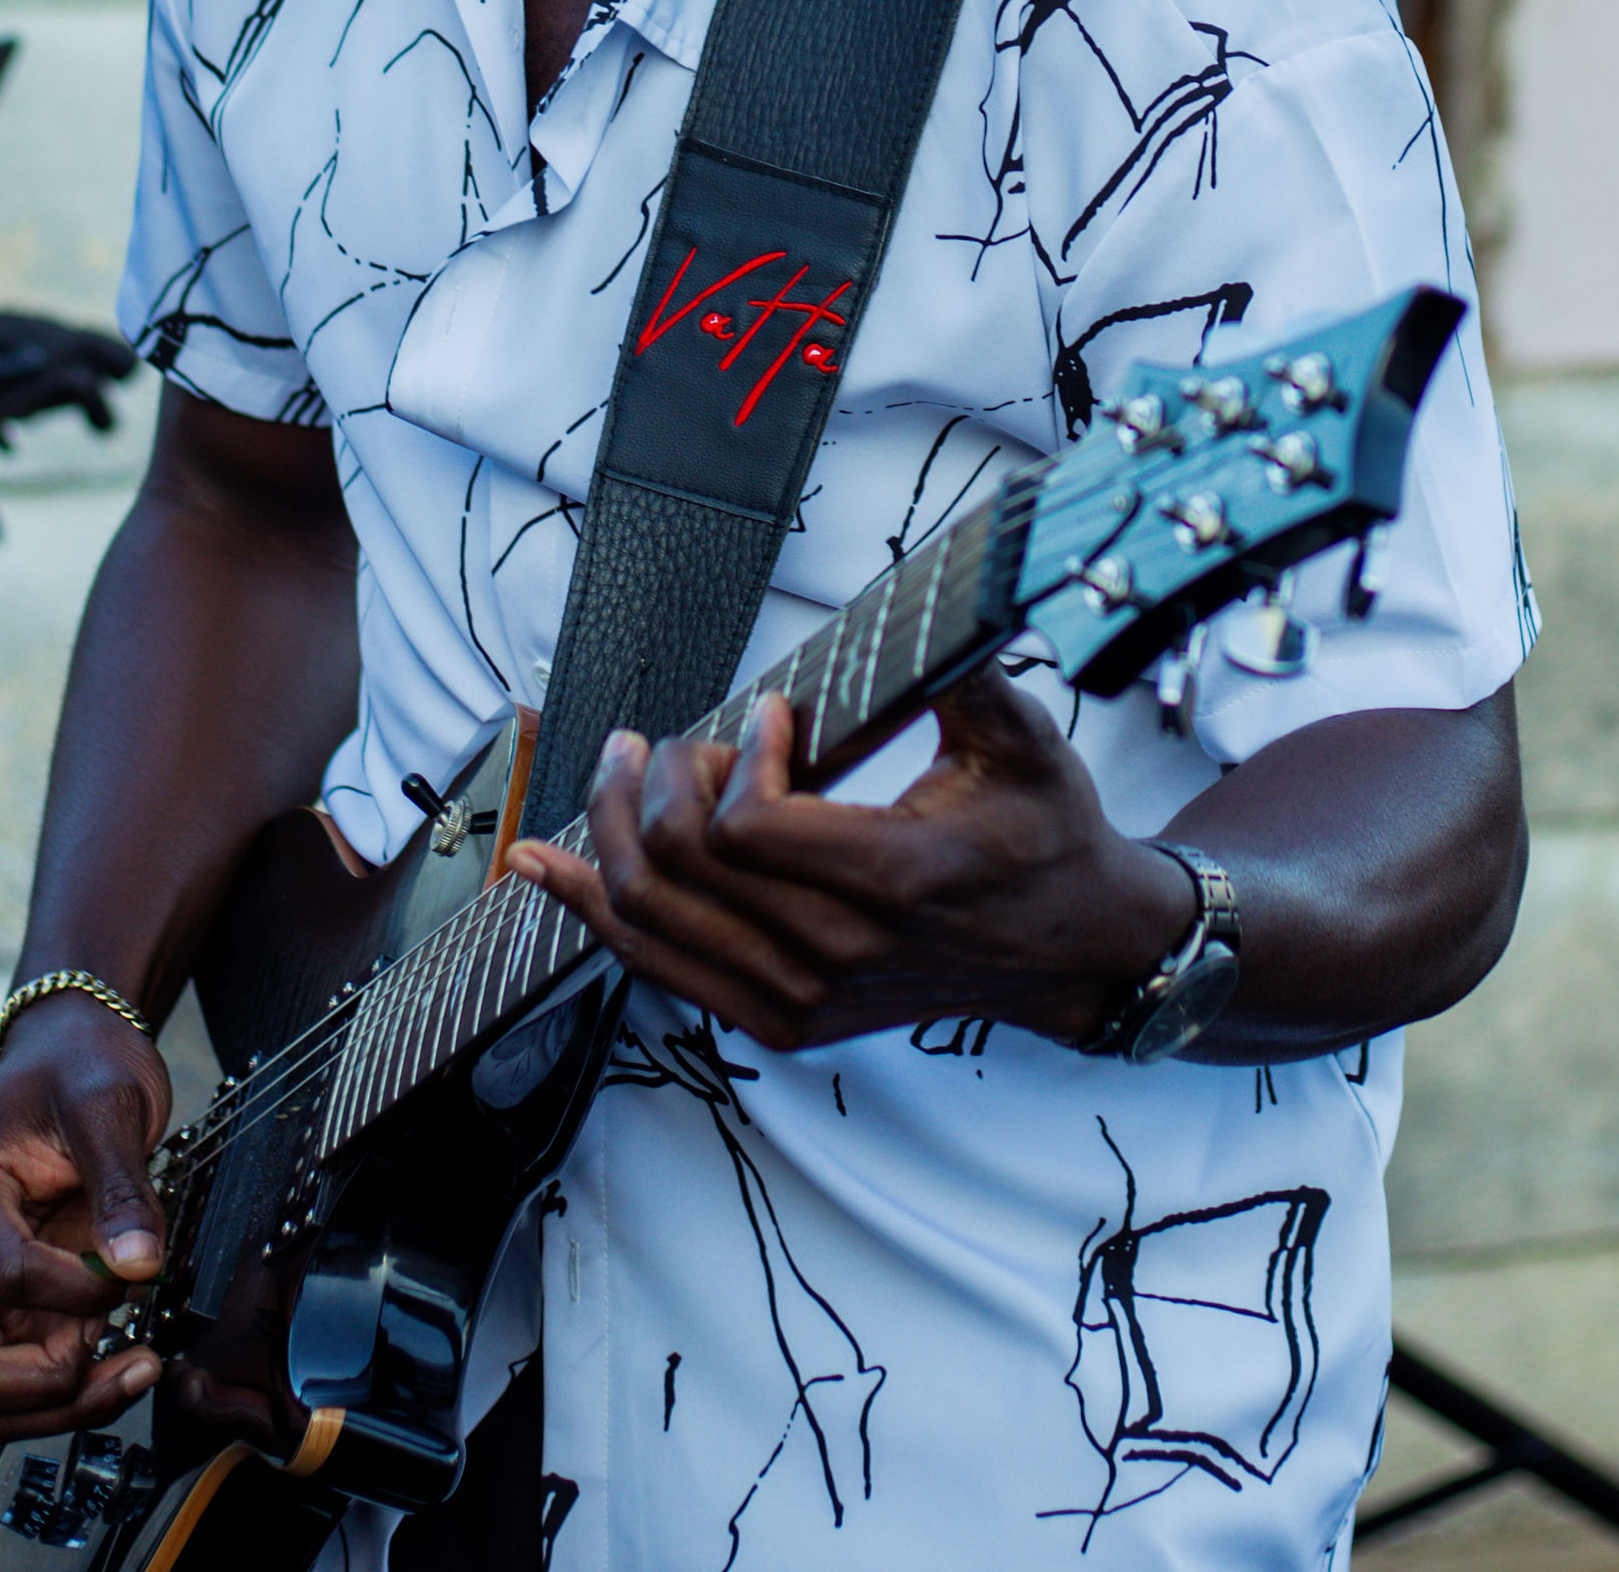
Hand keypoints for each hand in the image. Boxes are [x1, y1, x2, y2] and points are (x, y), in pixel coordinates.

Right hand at [0, 998, 173, 1443]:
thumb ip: (121, 1184)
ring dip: (62, 1407)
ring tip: (137, 1366)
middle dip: (49, 1390)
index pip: (4, 1275)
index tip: (133, 1268)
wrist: (75, 1052)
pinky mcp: (15, 1308)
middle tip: (127, 1357)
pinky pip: (27, 1383)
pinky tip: (130, 1355)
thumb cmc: (79, 1065)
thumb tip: (136, 1266)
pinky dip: (74, 1392)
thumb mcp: (108, 1102)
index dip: (76, 1290)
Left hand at [505, 671, 1195, 1053]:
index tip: (775, 714)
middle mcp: (837, 953)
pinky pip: (657, 966)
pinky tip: (544, 864)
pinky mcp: (780, 1019)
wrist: (1074, 948)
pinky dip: (591, 910)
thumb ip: (966, 673)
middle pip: (684, 866)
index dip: (740, 755)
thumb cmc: (1045, 837)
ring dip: (614, 830)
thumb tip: (925, 600)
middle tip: (686, 740)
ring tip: (622, 770)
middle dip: (663, 779)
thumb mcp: (1026, 742)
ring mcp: (802, 998)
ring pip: (650, 918)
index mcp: (894, 883)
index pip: (749, 828)